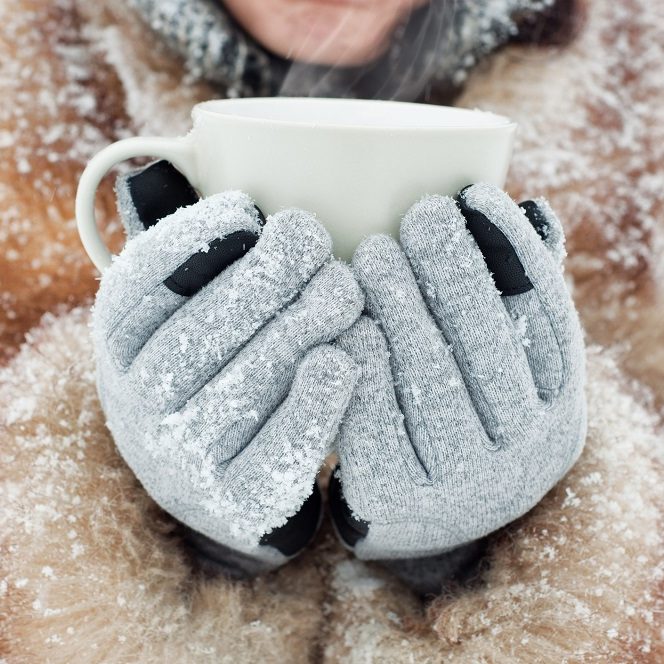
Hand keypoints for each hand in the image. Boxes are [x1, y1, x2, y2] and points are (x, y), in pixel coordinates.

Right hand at [94, 162, 362, 576]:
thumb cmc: (214, 366)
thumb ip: (186, 254)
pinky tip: (342, 361)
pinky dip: (314, 406)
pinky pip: (278, 454)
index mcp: (121, 351)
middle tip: (313, 237)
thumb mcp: (184, 313)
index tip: (247, 208)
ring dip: (299, 328)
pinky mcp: (238, 502)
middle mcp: (140, 408)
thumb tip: (173, 164)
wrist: (218, 472)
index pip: (140, 289)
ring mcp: (184, 462)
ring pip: (244, 386)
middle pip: (199, 334)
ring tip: (343, 287)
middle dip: (262, 277)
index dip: (191, 241)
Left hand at [330, 184, 585, 580]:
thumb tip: (533, 211)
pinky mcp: (402, 498)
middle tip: (419, 213)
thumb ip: (517, 299)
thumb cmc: (458, 416)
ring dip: (401, 304)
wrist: (418, 513)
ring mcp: (468, 486)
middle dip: (453, 269)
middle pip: (487, 344)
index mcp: (559, 412)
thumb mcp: (503, 370)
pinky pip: (376, 414)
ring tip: (371, 251)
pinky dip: (361, 359)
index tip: (475, 194)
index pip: (546, 319)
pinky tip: (346, 319)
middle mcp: (528, 455)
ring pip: (431, 375)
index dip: (512, 252)